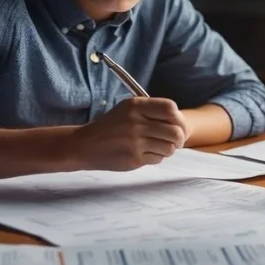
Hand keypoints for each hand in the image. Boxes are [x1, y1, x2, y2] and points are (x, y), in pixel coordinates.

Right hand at [70, 97, 188, 170]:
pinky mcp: (134, 158)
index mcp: (135, 106)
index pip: (170, 108)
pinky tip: (146, 153)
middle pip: (175, 131)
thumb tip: (178, 121)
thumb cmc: (109, 127)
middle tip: (176, 141)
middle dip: (179, 138)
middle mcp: (136, 122)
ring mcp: (135, 142)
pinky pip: (158, 159)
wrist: (85, 145)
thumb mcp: (126, 109)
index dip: (178, 118)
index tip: (176, 124)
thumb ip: (150, 110)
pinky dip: (157, 157)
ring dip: (168, 149)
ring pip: (169, 147)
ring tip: (159, 147)